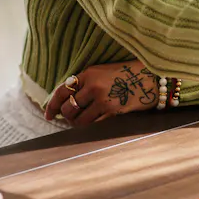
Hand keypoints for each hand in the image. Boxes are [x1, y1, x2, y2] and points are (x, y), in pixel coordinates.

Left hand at [43, 61, 162, 125]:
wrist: (150, 78)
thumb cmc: (126, 75)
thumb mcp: (102, 72)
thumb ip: (85, 83)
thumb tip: (67, 101)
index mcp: (88, 73)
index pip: (62, 91)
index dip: (52, 105)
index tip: (48, 115)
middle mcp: (93, 86)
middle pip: (68, 108)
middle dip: (66, 116)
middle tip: (70, 118)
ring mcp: (103, 100)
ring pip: (79, 120)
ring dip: (77, 123)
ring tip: (81, 121)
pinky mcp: (112, 111)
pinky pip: (93, 124)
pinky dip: (91, 126)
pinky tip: (93, 123)